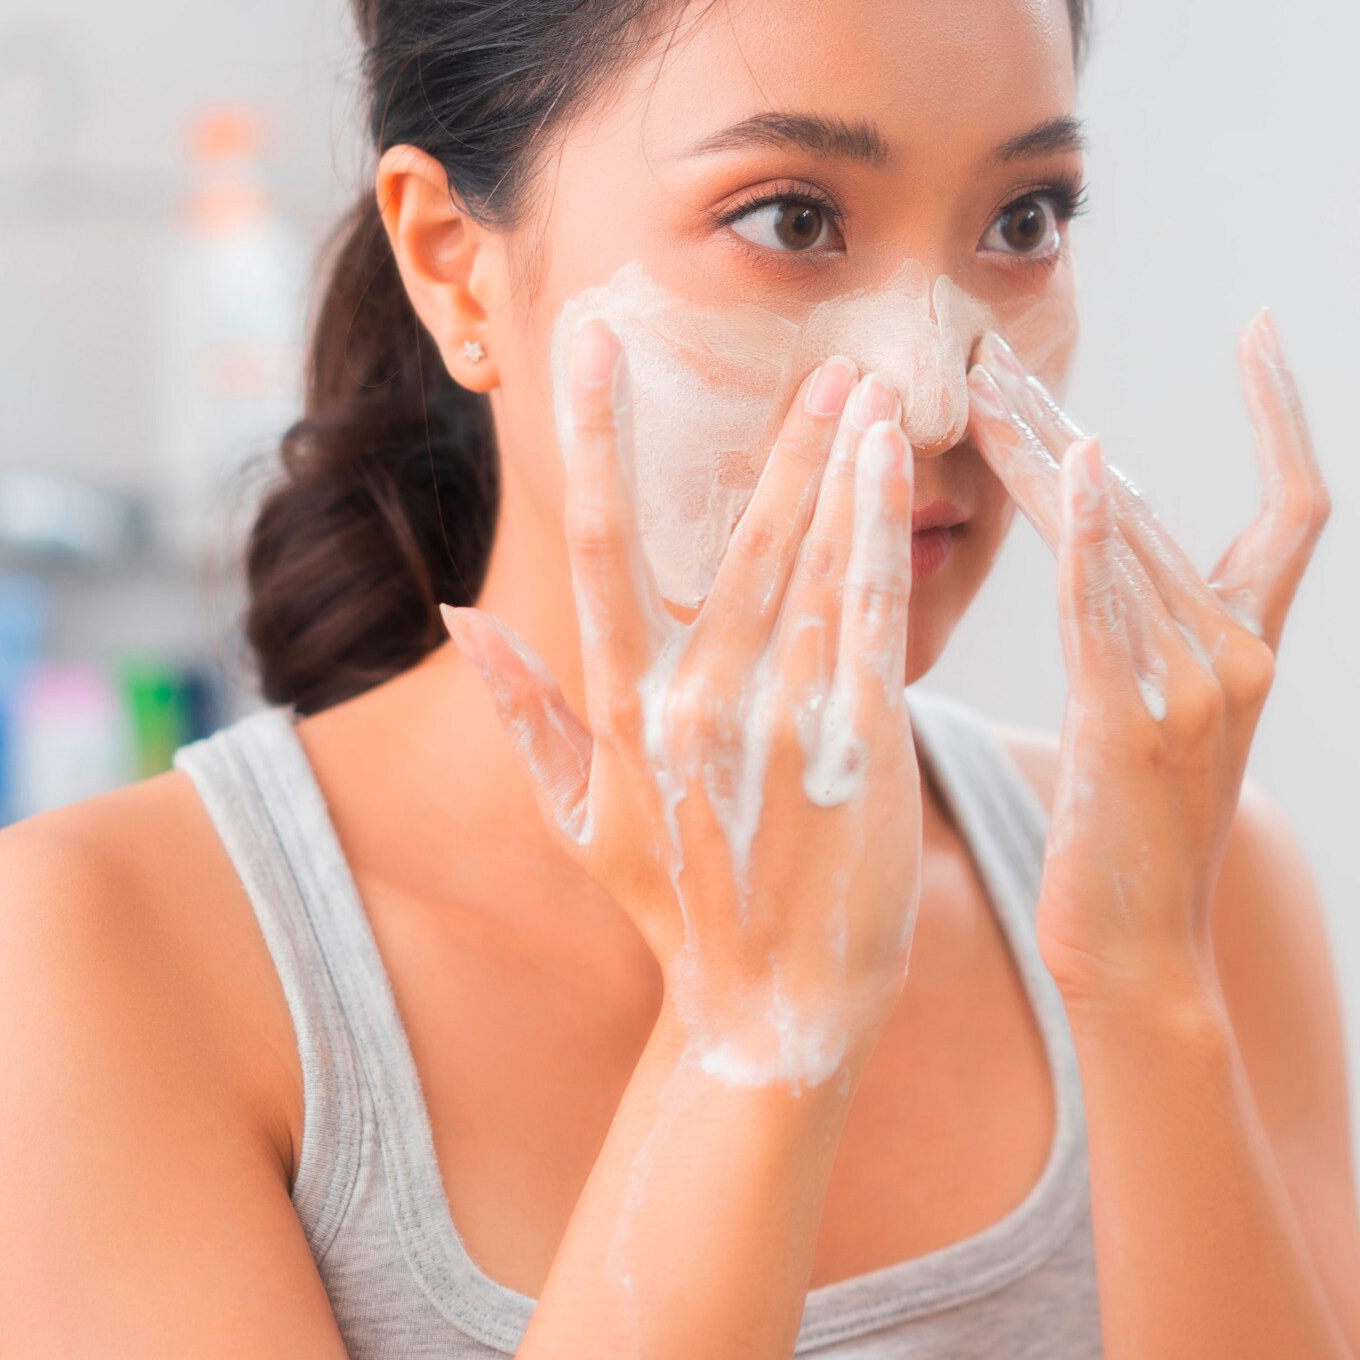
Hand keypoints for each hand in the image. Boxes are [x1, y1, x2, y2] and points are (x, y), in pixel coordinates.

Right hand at [443, 333, 922, 1088]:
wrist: (772, 1011)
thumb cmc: (681, 913)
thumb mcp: (580, 824)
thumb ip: (528, 714)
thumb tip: (460, 620)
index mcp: (625, 711)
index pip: (596, 547)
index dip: (593, 440)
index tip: (592, 348)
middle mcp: (696, 703)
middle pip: (736, 540)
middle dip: (776, 441)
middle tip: (813, 354)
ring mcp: (780, 723)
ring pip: (813, 566)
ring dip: (842, 470)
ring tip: (868, 390)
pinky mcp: (857, 746)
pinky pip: (870, 618)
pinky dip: (883, 538)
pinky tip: (898, 475)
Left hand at [966, 323, 1330, 1010]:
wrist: (1142, 958)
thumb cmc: (1129, 844)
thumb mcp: (1155, 721)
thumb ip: (1145, 632)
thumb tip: (1104, 541)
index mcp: (1252, 649)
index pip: (1299, 506)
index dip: (1286, 415)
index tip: (1264, 331)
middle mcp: (1240, 655)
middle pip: (1160, 504)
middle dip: (1071, 426)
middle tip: (996, 357)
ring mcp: (1199, 688)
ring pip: (1123, 538)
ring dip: (1047, 456)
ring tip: (980, 390)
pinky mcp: (1138, 721)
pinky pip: (1111, 606)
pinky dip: (1098, 530)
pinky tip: (1082, 460)